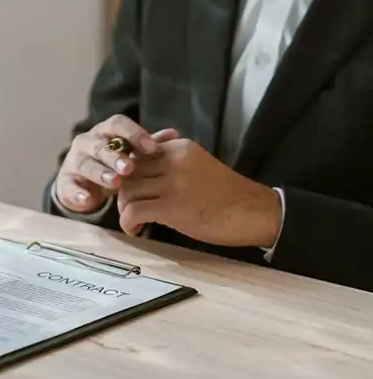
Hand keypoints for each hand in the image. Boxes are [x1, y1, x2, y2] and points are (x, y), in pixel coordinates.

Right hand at [55, 115, 175, 212]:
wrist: (82, 184)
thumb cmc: (113, 165)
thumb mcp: (131, 154)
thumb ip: (149, 145)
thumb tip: (174, 135)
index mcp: (105, 132)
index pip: (117, 125)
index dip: (134, 134)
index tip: (152, 149)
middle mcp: (87, 142)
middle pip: (101, 145)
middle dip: (116, 156)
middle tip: (131, 168)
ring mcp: (74, 162)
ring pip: (86, 164)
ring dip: (100, 172)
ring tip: (115, 183)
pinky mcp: (65, 182)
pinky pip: (69, 186)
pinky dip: (78, 193)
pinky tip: (88, 200)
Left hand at [117, 139, 282, 247]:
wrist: (254, 212)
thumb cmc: (228, 194)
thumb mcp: (197, 167)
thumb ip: (172, 165)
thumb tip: (143, 173)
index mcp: (180, 148)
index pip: (138, 154)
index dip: (129, 174)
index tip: (134, 190)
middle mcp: (174, 161)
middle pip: (129, 172)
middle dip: (124, 193)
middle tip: (131, 208)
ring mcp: (172, 184)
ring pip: (127, 191)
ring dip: (124, 209)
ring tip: (135, 221)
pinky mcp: (172, 207)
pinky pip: (133, 211)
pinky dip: (128, 223)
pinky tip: (137, 230)